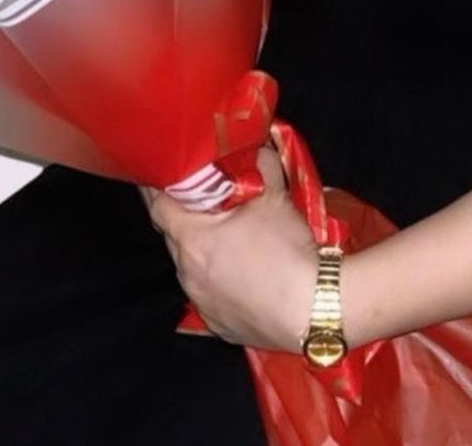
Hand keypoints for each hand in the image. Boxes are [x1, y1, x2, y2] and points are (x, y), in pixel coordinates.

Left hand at [145, 144, 318, 351]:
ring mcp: (202, 304)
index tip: (159, 174)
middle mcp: (188, 274)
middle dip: (183, 217)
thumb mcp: (275, 196)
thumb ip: (262, 165)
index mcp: (192, 240)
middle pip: (174, 237)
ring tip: (225, 237)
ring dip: (201, 250)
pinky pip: (210, 295)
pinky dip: (218, 279)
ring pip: (191, 268)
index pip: (158, 207)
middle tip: (200, 199)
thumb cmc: (286, 249)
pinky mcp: (219, 326)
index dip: (158, 188)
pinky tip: (239, 272)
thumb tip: (258, 146)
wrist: (314, 308)